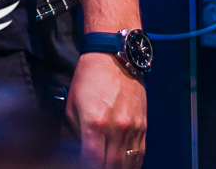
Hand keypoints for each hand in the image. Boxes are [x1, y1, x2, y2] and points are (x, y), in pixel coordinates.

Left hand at [65, 52, 146, 168]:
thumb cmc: (88, 79)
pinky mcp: (143, 125)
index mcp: (94, 123)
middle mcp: (115, 128)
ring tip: (109, 167)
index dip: (86, 168)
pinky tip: (125, 166)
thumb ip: (75, 132)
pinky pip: (139, 153)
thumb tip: (79, 151)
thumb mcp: (72, 105)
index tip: (83, 167)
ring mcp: (132, 127)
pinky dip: (132, 164)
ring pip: (127, 163)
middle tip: (96, 166)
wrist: (113, 57)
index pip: (91, 161)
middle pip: (111, 165)